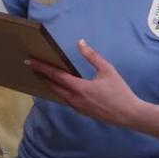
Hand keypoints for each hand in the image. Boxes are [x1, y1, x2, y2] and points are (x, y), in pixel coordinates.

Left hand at [27, 39, 143, 126]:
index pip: (55, 75)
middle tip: (32, 67)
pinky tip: (60, 87)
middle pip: (53, 86)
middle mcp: (74, 99)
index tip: (30, 61)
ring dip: (50, 84)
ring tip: (43, 76)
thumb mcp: (107, 70)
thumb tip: (80, 43)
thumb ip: (92, 56)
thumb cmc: (119, 91)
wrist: (128, 114)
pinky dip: (60, 92)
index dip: (42, 67)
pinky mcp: (82, 112)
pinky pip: (66, 100)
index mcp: (79, 87)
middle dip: (41, 75)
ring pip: (59, 94)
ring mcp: (77, 107)